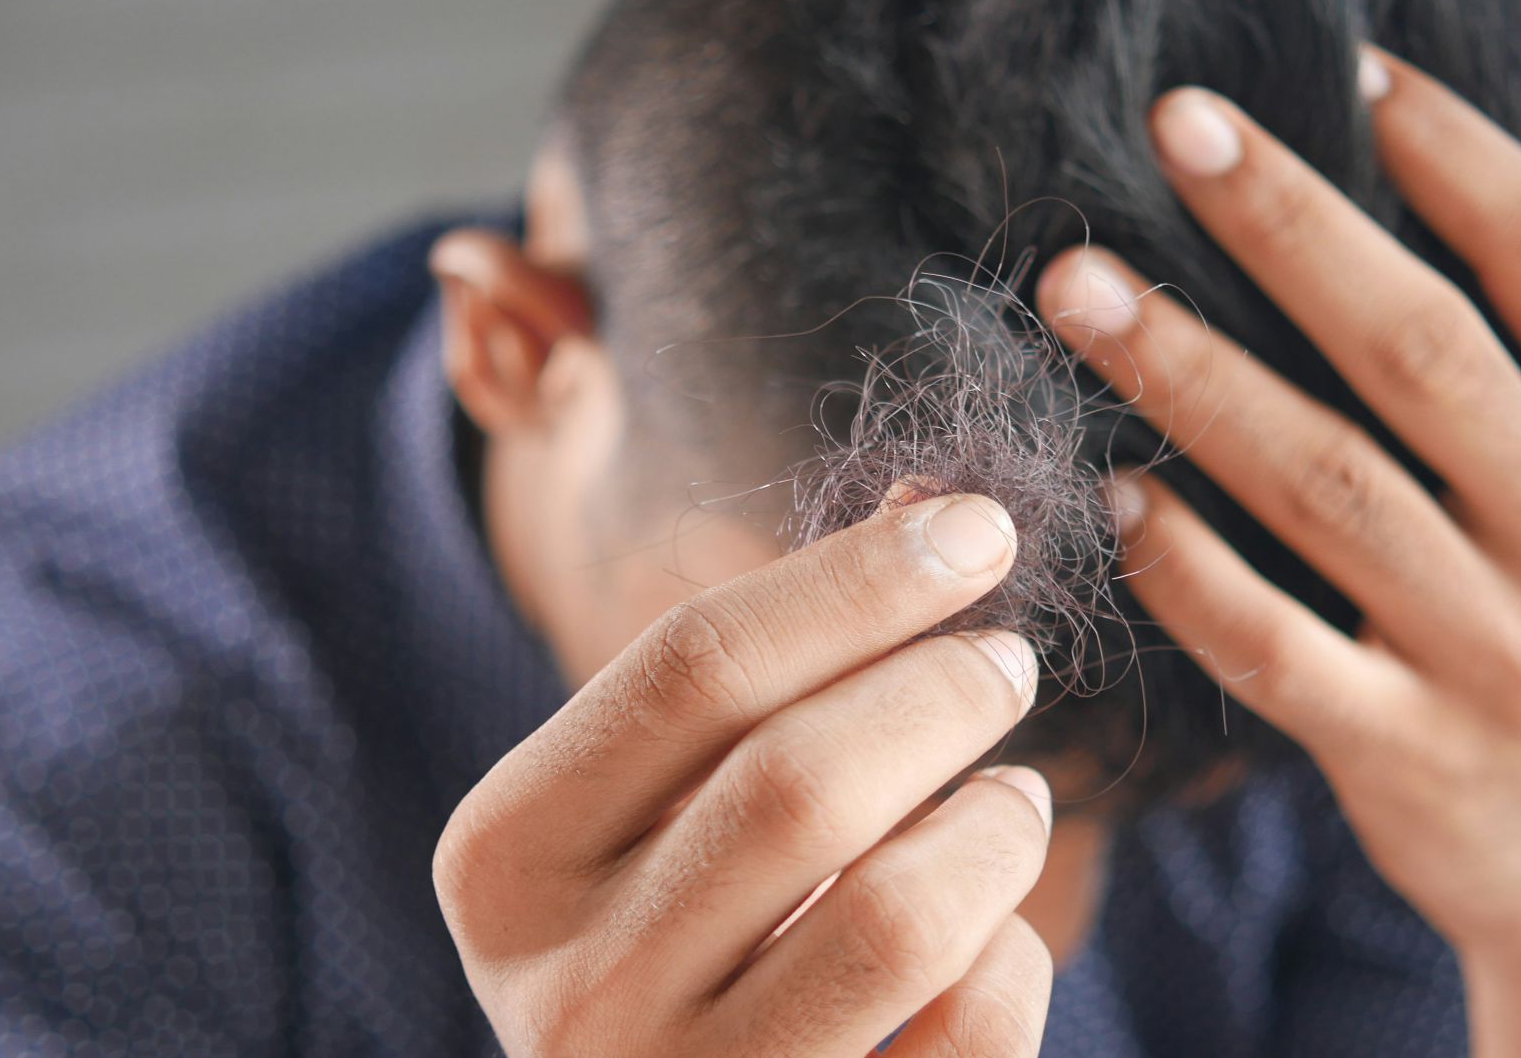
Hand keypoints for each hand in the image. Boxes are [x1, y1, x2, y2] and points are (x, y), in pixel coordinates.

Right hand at [433, 493, 1053, 1056]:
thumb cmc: (676, 927)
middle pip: (800, 782)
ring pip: (898, 915)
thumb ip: (764, 673)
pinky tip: (993, 929)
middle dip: (941, 692)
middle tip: (1005, 661)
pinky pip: (966, 1033)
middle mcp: (572, 990)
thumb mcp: (661, 803)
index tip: (978, 530)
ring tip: (1012, 797)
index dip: (859, 582)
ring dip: (994, 827)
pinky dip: (1013, 957)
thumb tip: (935, 514)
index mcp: (508, 859)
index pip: (695, 667)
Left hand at [1037, 53, 1520, 1055]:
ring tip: (1077, 287)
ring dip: (1190, 376)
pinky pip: (1274, 647)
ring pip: (1324, 486)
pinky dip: (1185, 569)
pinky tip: (1112, 491)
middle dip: (1285, 225)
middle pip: (1419, 348)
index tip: (1345, 67)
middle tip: (1170, 127)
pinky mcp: (1403, 751)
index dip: (1450, 149)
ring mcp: (1496, 654)